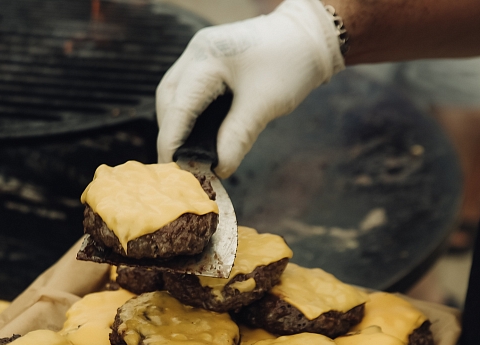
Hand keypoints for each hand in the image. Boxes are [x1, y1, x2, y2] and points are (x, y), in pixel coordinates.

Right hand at [156, 0, 344, 177]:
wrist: (310, 38)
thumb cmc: (290, 64)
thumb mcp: (263, 104)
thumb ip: (237, 137)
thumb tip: (218, 169)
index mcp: (206, 57)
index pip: (179, 106)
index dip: (172, 141)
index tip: (173, 171)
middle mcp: (197, 52)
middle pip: (168, 98)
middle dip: (171, 133)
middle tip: (179, 165)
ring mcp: (202, 55)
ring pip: (176, 95)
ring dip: (178, 124)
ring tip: (187, 153)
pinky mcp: (211, 62)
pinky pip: (190, 91)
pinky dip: (191, 115)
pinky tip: (199, 134)